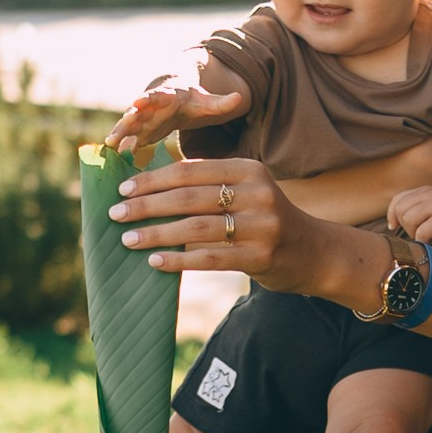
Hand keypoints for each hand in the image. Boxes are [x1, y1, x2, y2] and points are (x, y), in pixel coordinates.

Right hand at [104, 73, 247, 151]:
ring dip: (119, 134)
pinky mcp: (139, 132)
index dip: (148, 99)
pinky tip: (109, 160)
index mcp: (168, 96)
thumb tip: (240, 98)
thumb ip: (221, 103)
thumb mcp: (206, 101)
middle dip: (129, 118)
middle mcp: (151, 107)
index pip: (157, 95)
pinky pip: (127, 140)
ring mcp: (142, 119)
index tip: (140, 101)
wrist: (174, 96)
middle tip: (122, 124)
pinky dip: (120, 149)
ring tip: (109, 144)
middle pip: (138, 111)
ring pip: (128, 126)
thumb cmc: (191, 99)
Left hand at [109, 151, 353, 295]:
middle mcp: (257, 194)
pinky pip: (209, 258)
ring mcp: (261, 226)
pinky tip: (154, 262)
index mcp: (249, 170)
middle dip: (146, 206)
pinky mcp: (260, 257)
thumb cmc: (267, 220)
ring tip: (127, 239)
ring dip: (155, 234)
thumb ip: (209, 186)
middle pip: (189, 198)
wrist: (315, 253)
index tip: (123, 188)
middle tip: (116, 213)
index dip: (153, 179)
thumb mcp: (246, 191)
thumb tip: (149, 187)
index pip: (191, 170)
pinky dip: (177, 260)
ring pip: (195, 228)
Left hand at [390, 184, 431, 246]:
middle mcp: (429, 194)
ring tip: (424, 235)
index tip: (394, 226)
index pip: (398, 200)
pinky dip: (423, 240)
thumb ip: (414, 206)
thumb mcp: (431, 206)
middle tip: (417, 232)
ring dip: (413, 233)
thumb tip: (392, 222)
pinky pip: (421, 232)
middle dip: (405, 226)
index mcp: (424, 190)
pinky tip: (430, 241)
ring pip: (409, 220)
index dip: (392, 215)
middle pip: (401, 211)